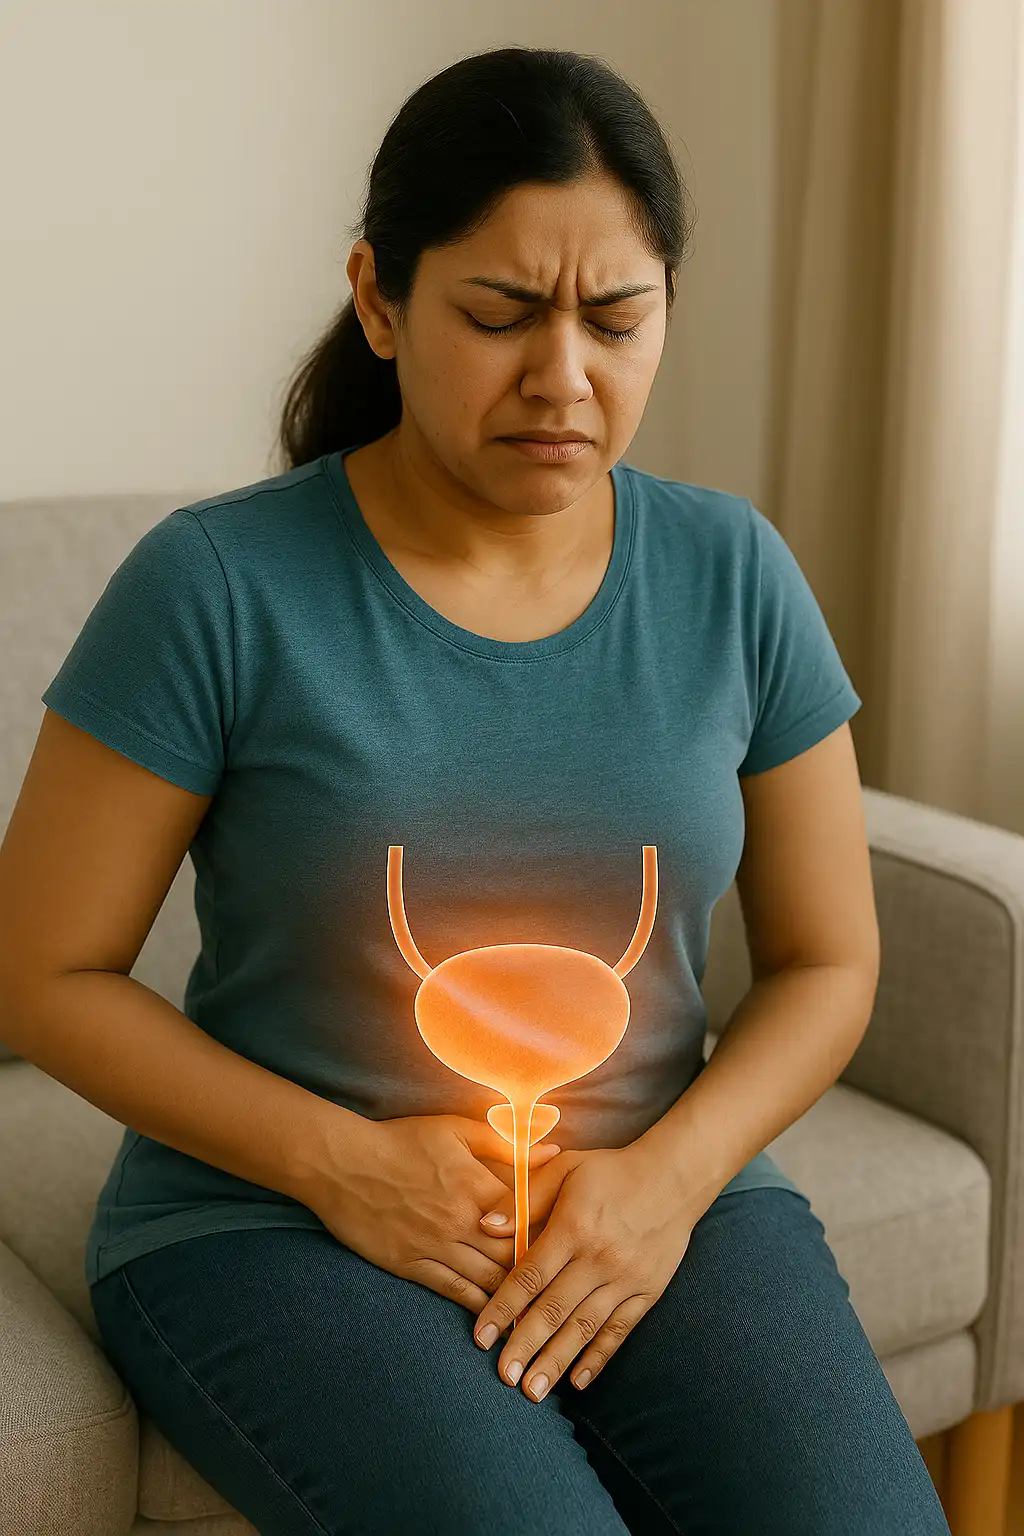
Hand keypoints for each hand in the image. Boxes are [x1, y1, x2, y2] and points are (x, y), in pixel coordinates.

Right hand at [302, 1109, 560, 1315]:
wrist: (341, 1163)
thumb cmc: (400, 1140)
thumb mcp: (456, 1130)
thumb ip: (506, 1143)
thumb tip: (553, 1148)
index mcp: (476, 1185)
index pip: (529, 1219)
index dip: (554, 1234)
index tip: (575, 1246)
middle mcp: (461, 1222)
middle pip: (514, 1257)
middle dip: (541, 1275)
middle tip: (568, 1290)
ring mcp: (435, 1246)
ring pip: (487, 1281)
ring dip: (515, 1299)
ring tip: (543, 1315)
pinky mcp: (411, 1265)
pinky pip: (453, 1291)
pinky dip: (478, 1306)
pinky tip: (496, 1319)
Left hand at [472, 1141, 697, 1400]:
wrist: (675, 1176)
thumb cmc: (611, 1170)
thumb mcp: (565, 1168)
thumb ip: (525, 1199)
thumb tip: (485, 1226)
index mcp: (573, 1227)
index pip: (530, 1276)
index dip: (502, 1308)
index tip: (480, 1337)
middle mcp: (598, 1257)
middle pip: (554, 1309)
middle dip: (525, 1346)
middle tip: (503, 1377)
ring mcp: (625, 1278)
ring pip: (584, 1327)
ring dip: (556, 1361)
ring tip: (533, 1390)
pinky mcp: (647, 1291)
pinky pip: (619, 1331)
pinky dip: (598, 1358)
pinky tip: (578, 1381)